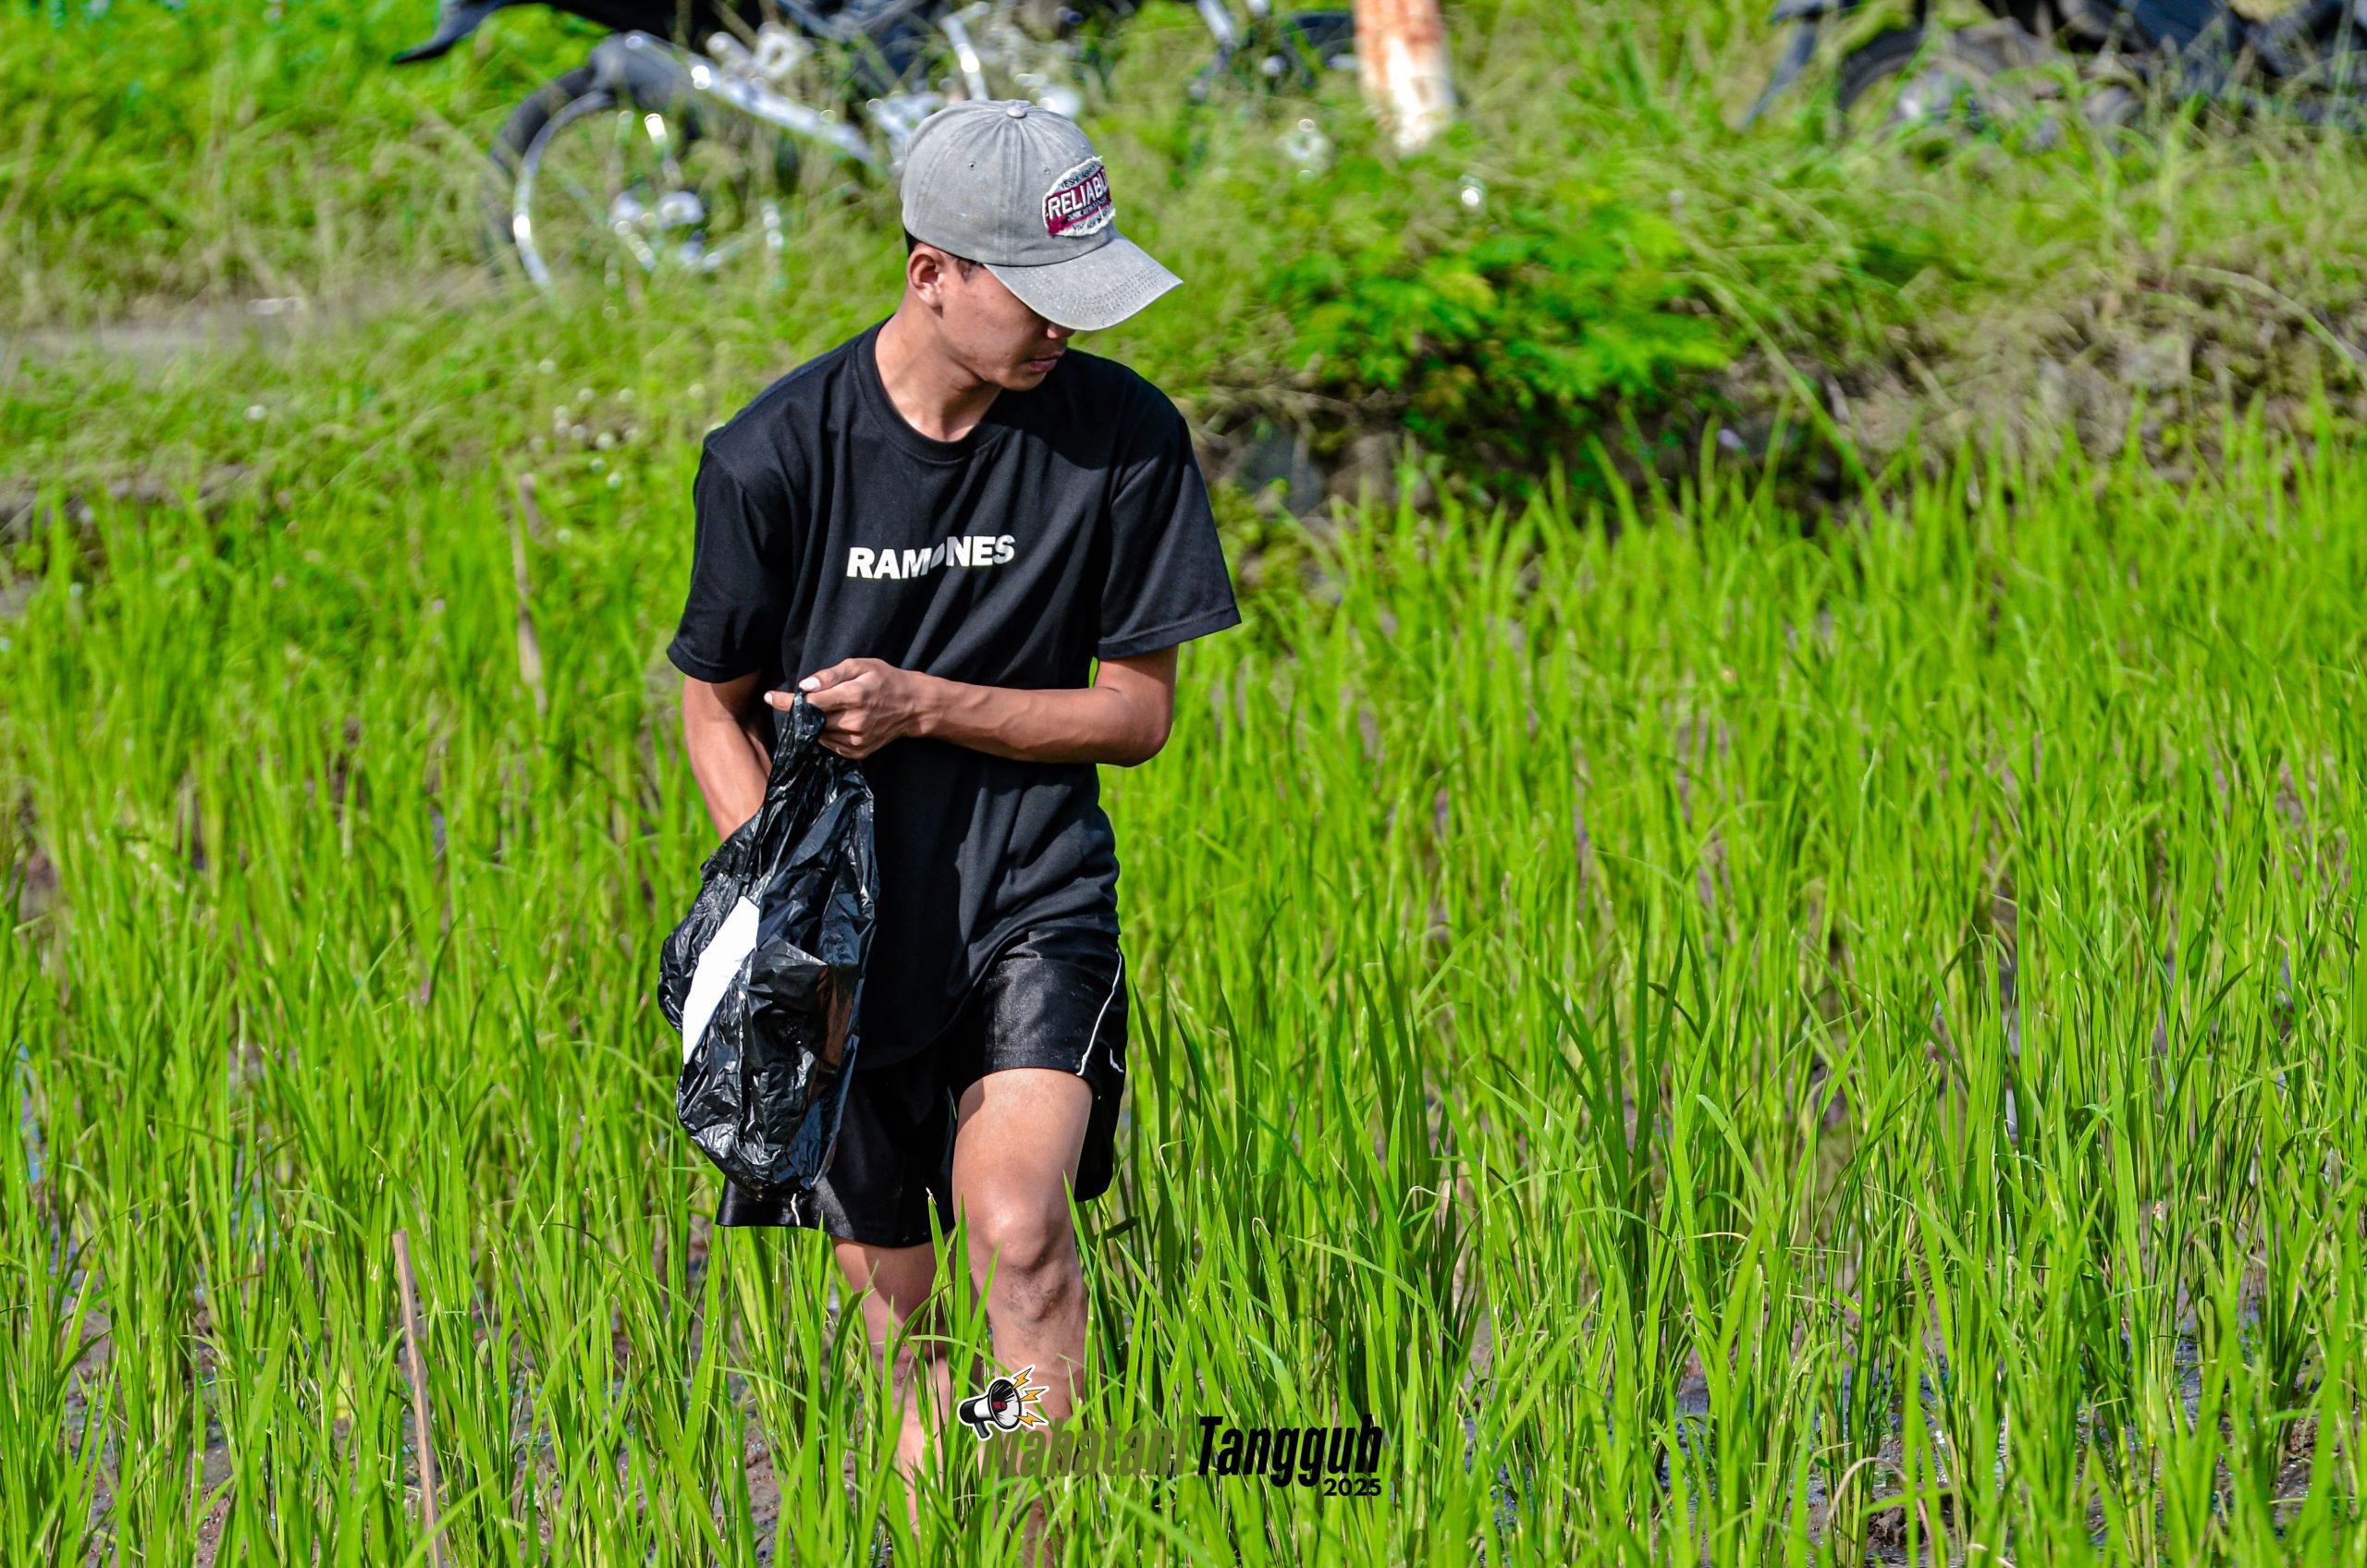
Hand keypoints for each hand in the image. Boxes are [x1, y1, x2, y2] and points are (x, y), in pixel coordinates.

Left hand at [768, 658, 932, 759]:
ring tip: (825, 710)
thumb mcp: (860, 665)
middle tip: (800, 701)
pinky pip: (829, 745)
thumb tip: (805, 686)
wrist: (913, 706)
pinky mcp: (858, 752)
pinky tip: (836, 722)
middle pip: (812, 721)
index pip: (811, 703)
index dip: (787, 701)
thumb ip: (830, 675)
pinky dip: (825, 734)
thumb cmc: (884, 679)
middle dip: (800, 712)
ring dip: (813, 724)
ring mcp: (857, 740)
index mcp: (855, 696)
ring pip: (818, 735)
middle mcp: (855, 721)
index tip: (769, 697)